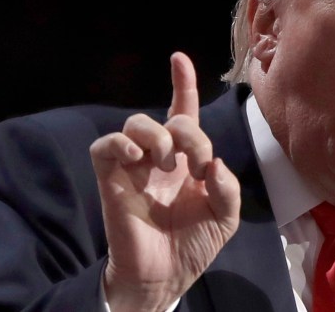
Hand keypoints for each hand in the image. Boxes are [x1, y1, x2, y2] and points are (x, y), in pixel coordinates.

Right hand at [90, 51, 240, 311]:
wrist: (165, 275)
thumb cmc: (193, 244)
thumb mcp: (225, 217)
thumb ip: (228, 188)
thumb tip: (213, 163)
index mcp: (187, 160)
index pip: (183, 113)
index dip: (182, 84)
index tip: (178, 59)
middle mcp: (160, 157)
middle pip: (168, 118)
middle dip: (188, 133)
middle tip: (196, 164)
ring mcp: (134, 166)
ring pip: (135, 123)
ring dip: (156, 135)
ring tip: (167, 161)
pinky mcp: (112, 179)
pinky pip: (106, 147)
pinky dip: (120, 144)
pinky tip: (138, 159)